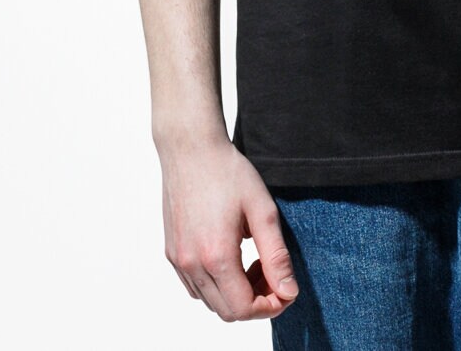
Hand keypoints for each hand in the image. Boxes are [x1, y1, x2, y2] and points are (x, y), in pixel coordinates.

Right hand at [158, 132, 299, 320]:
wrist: (191, 149)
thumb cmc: (227, 172)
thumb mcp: (263, 211)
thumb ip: (277, 256)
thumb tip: (288, 291)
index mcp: (217, 256)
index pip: (244, 309)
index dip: (270, 306)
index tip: (285, 289)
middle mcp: (192, 264)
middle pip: (227, 311)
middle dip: (256, 301)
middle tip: (272, 273)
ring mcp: (178, 259)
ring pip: (210, 301)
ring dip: (235, 295)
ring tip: (253, 262)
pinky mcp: (172, 252)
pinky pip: (195, 287)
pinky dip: (216, 285)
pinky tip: (231, 257)